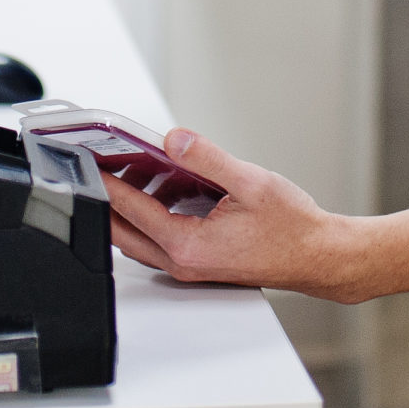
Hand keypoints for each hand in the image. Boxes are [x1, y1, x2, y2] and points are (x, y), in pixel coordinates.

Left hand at [101, 130, 372, 302]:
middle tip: (101, 165)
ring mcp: (190, 267)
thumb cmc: (293, 227)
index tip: (88, 163)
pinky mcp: (199, 264)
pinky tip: (170, 189)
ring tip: (139, 169)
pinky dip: (154, 216)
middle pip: (123, 231)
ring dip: (134, 207)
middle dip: (110, 198)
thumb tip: (174, 140)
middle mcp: (182, 261)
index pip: (131, 210)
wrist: (320, 257)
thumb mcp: (251, 182)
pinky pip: (160, 241)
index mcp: (188, 244)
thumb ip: (208, 159)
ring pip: (140, 238)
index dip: (106, 182)